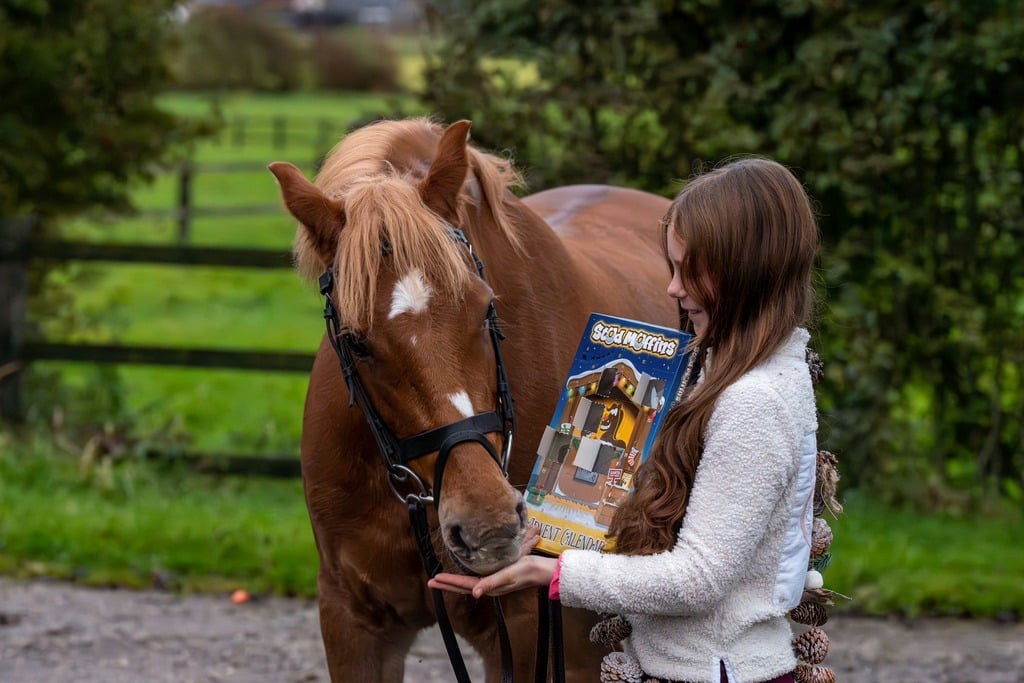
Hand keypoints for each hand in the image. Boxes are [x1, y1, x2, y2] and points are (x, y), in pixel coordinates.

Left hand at [428, 554, 557, 598]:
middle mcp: (488, 587)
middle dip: (446, 584)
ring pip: (467, 583)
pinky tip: (463, 576)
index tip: (434, 579)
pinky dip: (464, 578)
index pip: (463, 584)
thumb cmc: (525, 571)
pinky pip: (475, 579)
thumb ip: (491, 583)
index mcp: (488, 586)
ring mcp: (492, 583)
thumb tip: (474, 593)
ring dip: (453, 581)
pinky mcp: (496, 578)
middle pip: (462, 586)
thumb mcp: (508, 575)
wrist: (541, 571)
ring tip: (441, 579)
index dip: (449, 582)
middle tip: (431, 582)